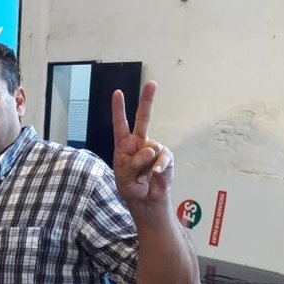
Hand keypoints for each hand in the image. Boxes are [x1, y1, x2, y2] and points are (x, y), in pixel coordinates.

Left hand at [112, 81, 173, 207]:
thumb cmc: (131, 186)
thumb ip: (134, 162)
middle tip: (152, 83)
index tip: (117, 93)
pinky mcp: (166, 156)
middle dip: (148, 100)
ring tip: (142, 177)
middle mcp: (139, 143)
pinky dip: (158, 167)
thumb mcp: (124, 176)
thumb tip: (150, 149)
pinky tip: (154, 175)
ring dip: (145, 166)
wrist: (145, 200)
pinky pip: (163, 158)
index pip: (120, 124)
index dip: (119, 109)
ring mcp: (153, 149)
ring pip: (150, 150)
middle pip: (143, 118)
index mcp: (124, 145)